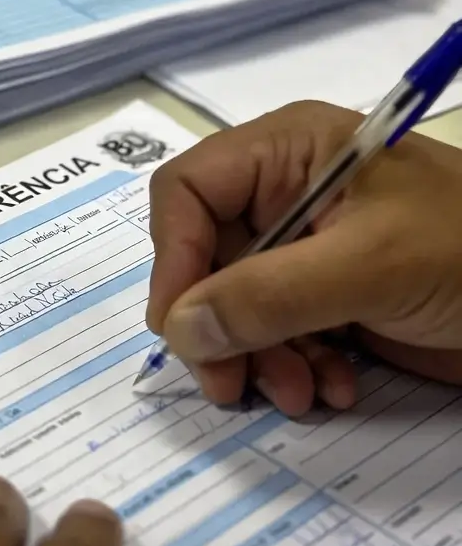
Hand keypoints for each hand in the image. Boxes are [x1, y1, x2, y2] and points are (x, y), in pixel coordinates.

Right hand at [146, 100, 461, 415]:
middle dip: (220, 326)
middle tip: (228, 386)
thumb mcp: (371, 266)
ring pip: (234, 305)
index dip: (174, 257)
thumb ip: (270, 295)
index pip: (187, 193)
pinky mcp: (325, 293)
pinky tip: (333, 384)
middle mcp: (282, 193)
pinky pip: (274, 331)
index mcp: (286, 151)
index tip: (181, 329)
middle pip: (204, 259)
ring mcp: (303, 246)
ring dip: (258, 357)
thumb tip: (179, 330)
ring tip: (299, 393)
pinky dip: (293, 364)